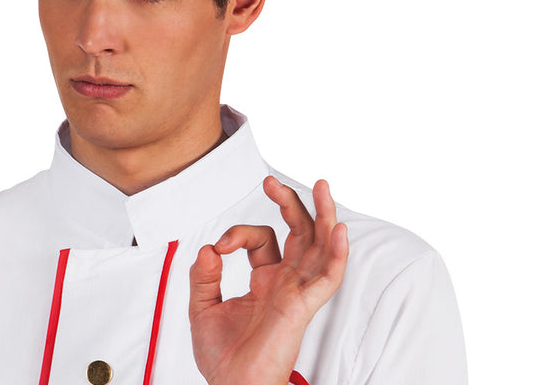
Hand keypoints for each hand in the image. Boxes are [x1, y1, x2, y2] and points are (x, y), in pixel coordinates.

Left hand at [188, 177, 347, 384]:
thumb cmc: (223, 357)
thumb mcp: (201, 307)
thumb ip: (203, 275)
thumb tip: (209, 248)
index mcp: (264, 280)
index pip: (261, 239)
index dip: (238, 233)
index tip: (218, 247)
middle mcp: (285, 282)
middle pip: (299, 233)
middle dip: (289, 203)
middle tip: (271, 182)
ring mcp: (296, 293)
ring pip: (320, 247)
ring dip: (324, 216)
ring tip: (322, 186)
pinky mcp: (302, 307)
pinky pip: (327, 278)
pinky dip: (336, 254)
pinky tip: (338, 230)